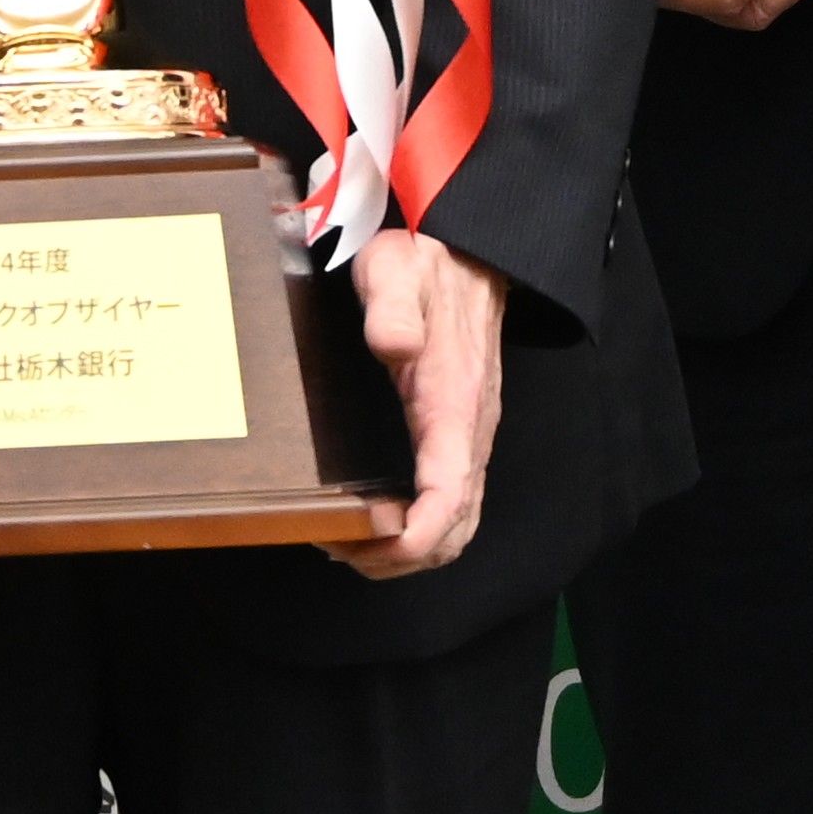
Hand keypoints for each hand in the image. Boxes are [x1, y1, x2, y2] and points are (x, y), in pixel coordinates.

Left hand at [331, 228, 508, 579]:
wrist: (471, 256)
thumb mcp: (398, 271)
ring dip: (408, 549)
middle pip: (454, 530)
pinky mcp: (458, 436)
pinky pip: (449, 503)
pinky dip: (417, 528)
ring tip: (352, 543)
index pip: (448, 497)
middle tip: (341, 548)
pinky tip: (377, 517)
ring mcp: (467, 438)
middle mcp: (469, 432)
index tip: (368, 548)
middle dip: (400, 557)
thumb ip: (393, 305)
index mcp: (454, 404)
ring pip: (456, 525)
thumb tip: (393, 346)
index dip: (413, 538)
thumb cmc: (428, 267)